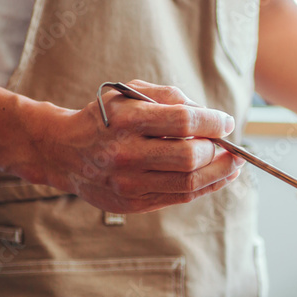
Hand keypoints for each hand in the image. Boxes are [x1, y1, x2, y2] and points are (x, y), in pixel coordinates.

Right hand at [28, 79, 244, 212]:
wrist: (63, 151)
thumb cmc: (104, 118)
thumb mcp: (128, 93)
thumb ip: (169, 96)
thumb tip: (209, 115)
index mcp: (126, 120)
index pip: (183, 122)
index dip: (213, 122)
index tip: (227, 122)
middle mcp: (126, 153)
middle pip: (189, 157)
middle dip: (218, 151)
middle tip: (229, 145)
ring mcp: (129, 182)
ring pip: (189, 183)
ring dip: (220, 173)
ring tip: (233, 163)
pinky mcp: (133, 202)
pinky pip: (180, 197)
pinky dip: (206, 187)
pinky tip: (219, 177)